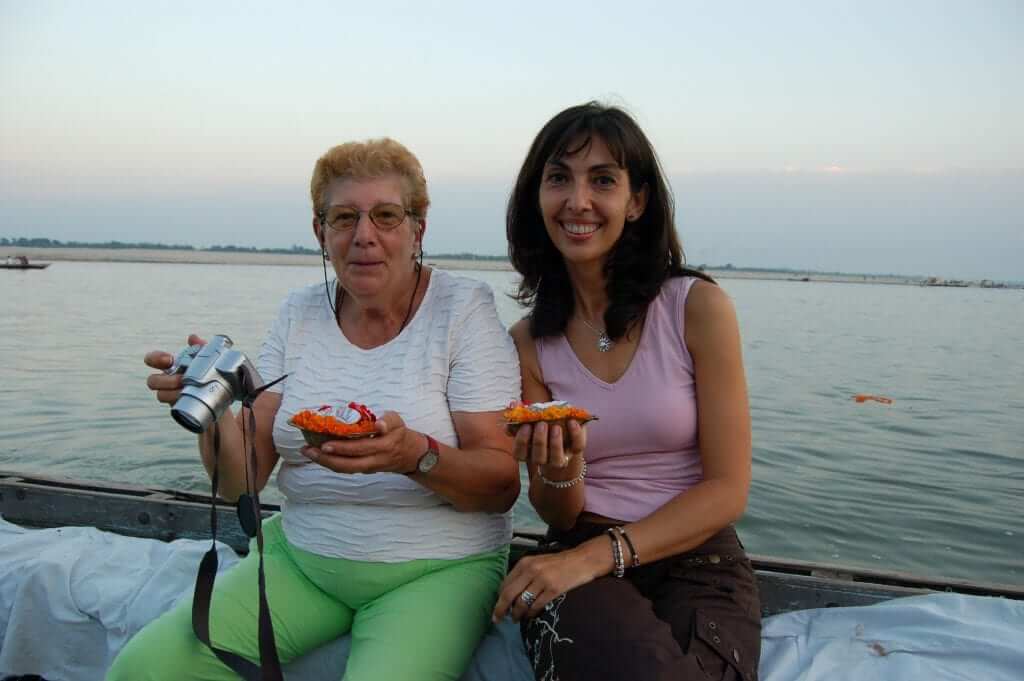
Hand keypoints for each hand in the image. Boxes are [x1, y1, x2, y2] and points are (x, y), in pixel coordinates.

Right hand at [144, 334, 206, 404]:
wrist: (224, 395)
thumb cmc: (211, 373)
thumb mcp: (210, 358)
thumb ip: (201, 346)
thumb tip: (192, 337)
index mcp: (173, 366)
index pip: (154, 360)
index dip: (154, 358)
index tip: (168, 359)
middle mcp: (168, 380)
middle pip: (152, 381)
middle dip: (165, 380)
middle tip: (182, 379)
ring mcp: (172, 394)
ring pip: (161, 395)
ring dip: (172, 392)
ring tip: (187, 390)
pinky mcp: (179, 407)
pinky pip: (173, 406)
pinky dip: (180, 402)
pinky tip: (191, 399)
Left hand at [300, 411, 418, 474]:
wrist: (410, 455)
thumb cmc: (399, 434)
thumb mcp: (398, 422)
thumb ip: (388, 421)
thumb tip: (378, 425)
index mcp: (384, 446)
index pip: (361, 448)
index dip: (343, 448)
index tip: (326, 444)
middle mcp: (375, 460)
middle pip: (348, 464)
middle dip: (326, 459)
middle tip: (308, 450)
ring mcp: (369, 467)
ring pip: (345, 469)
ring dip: (325, 463)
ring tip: (307, 452)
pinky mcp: (364, 470)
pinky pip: (345, 469)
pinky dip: (330, 463)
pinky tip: (317, 455)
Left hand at [491, 539, 607, 622]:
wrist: (582, 560)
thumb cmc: (559, 563)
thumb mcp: (538, 563)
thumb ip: (523, 574)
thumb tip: (508, 594)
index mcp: (524, 563)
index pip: (505, 584)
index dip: (499, 599)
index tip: (497, 608)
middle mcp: (531, 570)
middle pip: (508, 594)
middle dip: (501, 609)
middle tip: (497, 619)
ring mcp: (542, 580)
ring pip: (521, 602)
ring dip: (516, 614)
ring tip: (516, 619)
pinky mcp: (553, 590)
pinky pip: (536, 606)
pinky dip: (530, 614)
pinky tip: (530, 616)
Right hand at [512, 418, 586, 469]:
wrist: (563, 436)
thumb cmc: (542, 427)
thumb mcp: (531, 420)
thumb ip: (520, 414)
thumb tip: (513, 404)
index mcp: (528, 452)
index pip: (519, 454)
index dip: (521, 442)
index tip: (526, 426)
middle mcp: (543, 459)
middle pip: (538, 458)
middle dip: (539, 441)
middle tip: (541, 424)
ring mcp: (560, 458)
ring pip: (556, 460)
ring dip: (555, 443)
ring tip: (556, 427)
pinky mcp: (575, 450)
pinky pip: (577, 446)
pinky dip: (576, 434)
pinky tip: (573, 421)